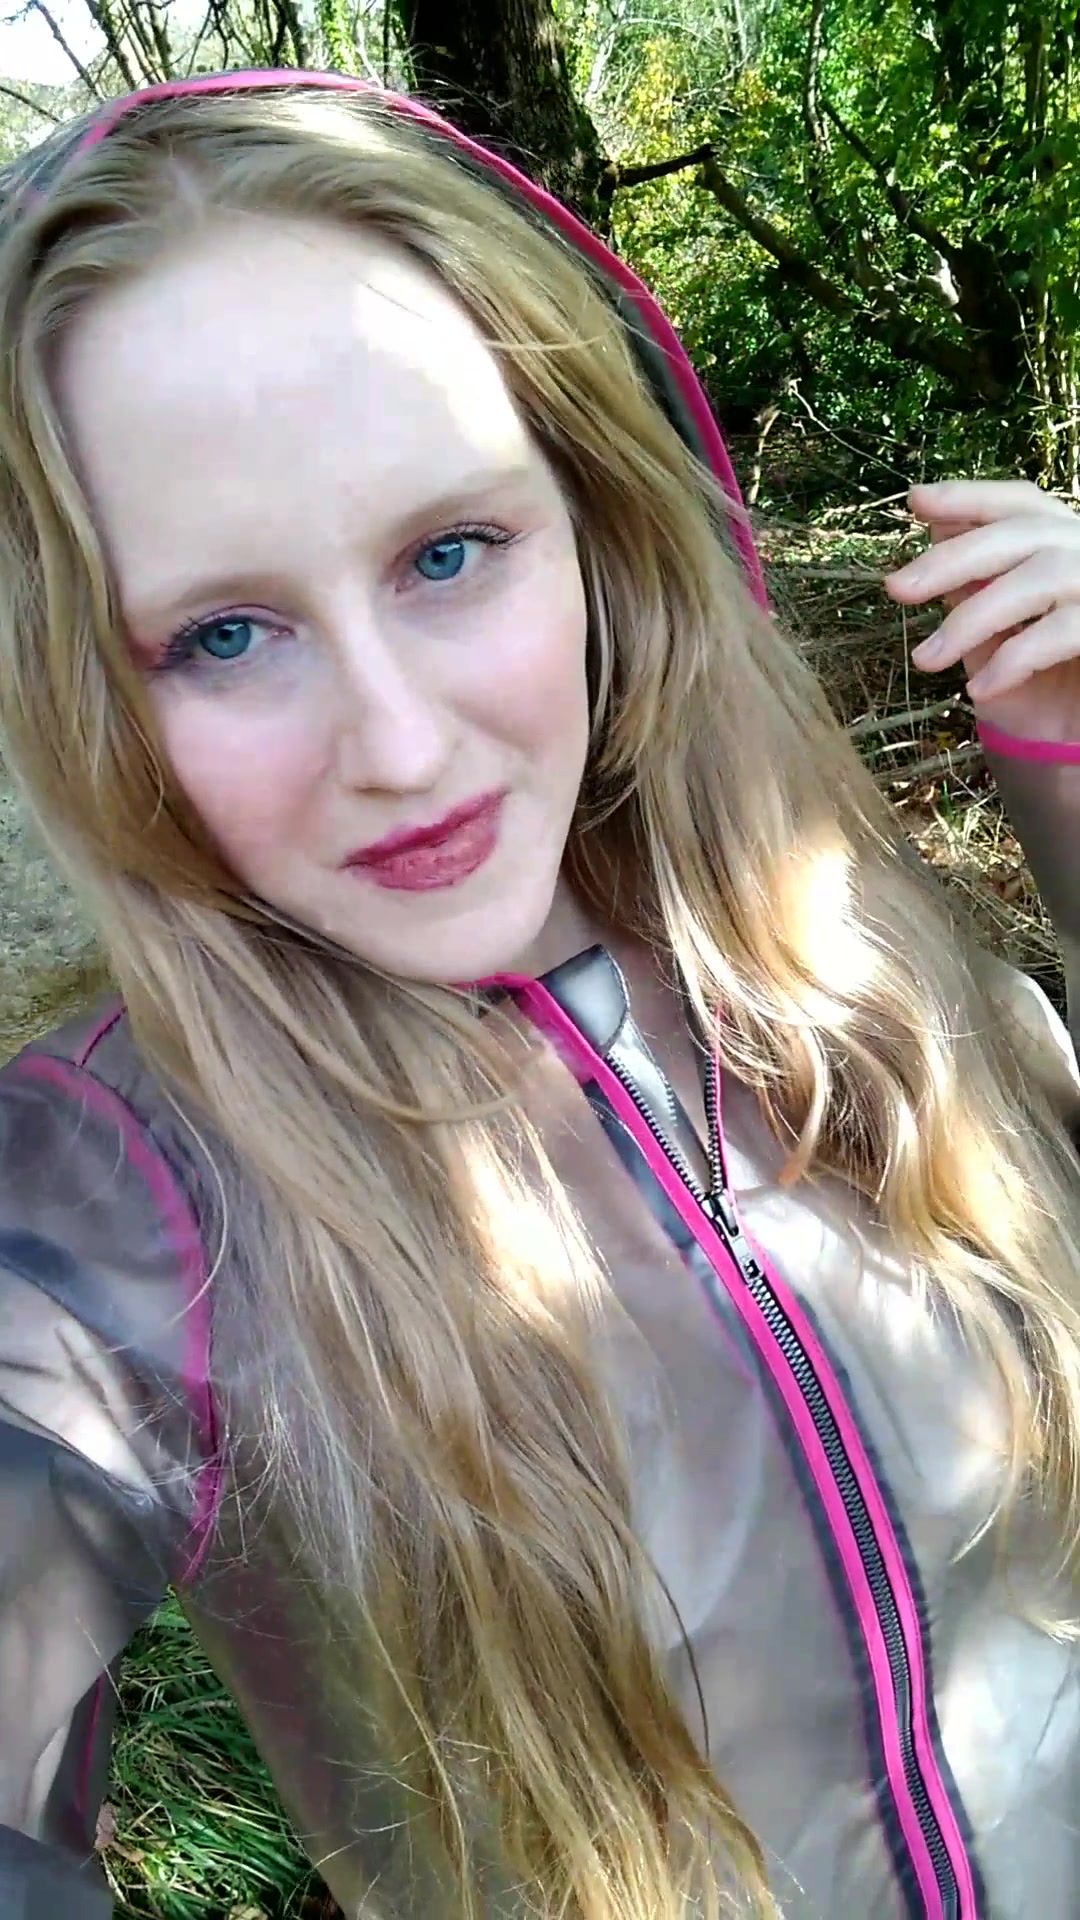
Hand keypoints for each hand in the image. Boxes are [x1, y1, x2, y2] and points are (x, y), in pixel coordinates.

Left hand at [885, 478, 1079, 743]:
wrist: (1077, 729)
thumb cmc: (1037, 675)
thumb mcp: (994, 628)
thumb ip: (974, 582)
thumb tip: (936, 529)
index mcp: (1058, 539)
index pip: (1016, 504)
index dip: (968, 496)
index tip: (915, 500)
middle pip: (1020, 534)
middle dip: (953, 559)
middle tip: (897, 588)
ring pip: (1039, 579)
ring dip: (972, 619)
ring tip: (926, 659)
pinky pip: (1059, 633)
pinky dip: (1012, 659)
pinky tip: (978, 689)